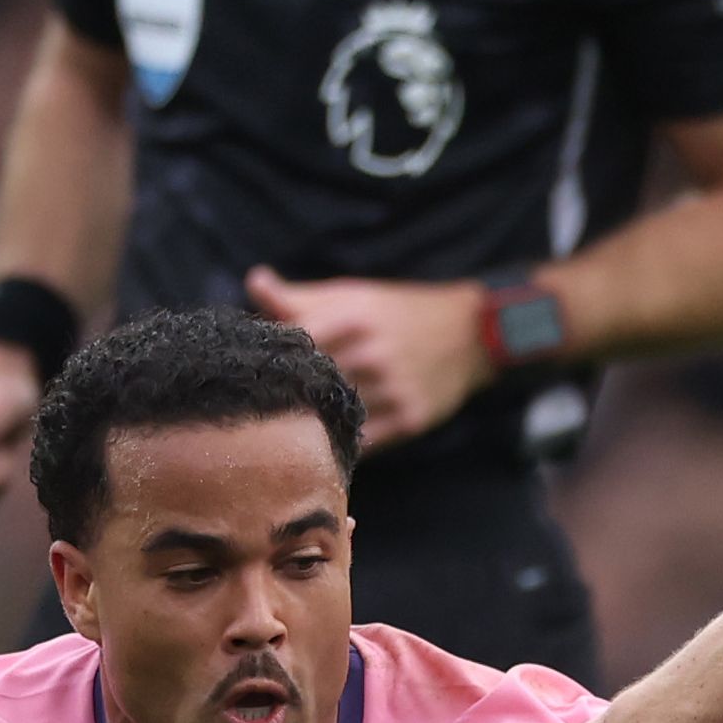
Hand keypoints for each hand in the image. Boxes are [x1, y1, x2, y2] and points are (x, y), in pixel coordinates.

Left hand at [244, 267, 492, 448]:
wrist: (469, 334)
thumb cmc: (397, 312)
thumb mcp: (351, 295)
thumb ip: (300, 297)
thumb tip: (254, 281)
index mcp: (354, 316)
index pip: (293, 345)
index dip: (272, 360)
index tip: (258, 371)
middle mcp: (374, 353)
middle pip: (311, 384)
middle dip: (289, 394)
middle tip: (265, 406)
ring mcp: (395, 389)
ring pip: (335, 415)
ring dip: (312, 423)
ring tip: (290, 428)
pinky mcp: (411, 418)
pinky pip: (364, 441)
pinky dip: (344, 440)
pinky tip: (328, 438)